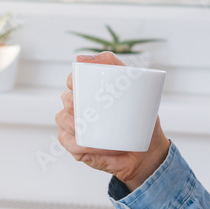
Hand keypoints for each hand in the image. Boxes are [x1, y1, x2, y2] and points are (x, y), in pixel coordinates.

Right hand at [56, 52, 170, 190]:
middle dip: (71, 103)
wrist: (146, 150)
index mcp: (89, 92)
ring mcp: (75, 128)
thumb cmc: (140, 117)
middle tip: (84, 108)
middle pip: (66, 100)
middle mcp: (78, 108)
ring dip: (75, 125)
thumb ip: (114, 64)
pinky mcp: (77, 147)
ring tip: (91, 128)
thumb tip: (81, 58)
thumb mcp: (134, 85)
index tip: (80, 83)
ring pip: (63, 121)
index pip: (73, 81)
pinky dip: (79, 144)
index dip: (73, 80)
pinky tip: (91, 145)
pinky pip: (69, 143)